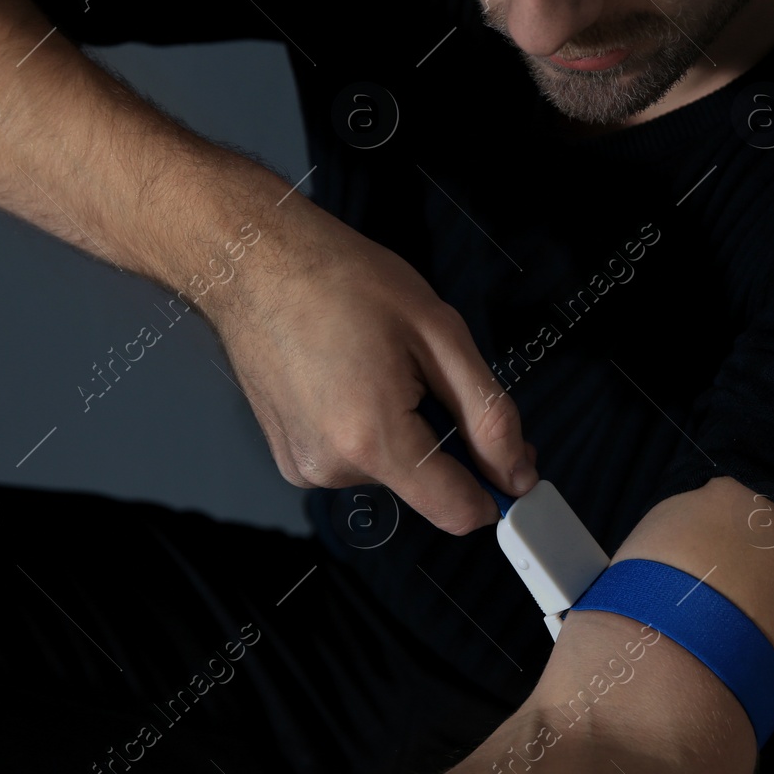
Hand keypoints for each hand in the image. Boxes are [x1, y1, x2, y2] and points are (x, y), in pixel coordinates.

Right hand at [202, 198, 538, 533]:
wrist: (256, 263)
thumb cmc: (342, 282)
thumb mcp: (441, 335)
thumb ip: (489, 415)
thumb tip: (518, 473)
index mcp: (372, 439)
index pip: (457, 511)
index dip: (497, 490)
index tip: (515, 464)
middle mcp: (332, 467)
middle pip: (426, 486)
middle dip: (447, 440)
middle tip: (429, 372)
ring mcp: (305, 467)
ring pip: (391, 470)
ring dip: (403, 429)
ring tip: (377, 365)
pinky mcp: (290, 458)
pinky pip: (356, 459)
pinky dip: (368, 428)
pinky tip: (350, 378)